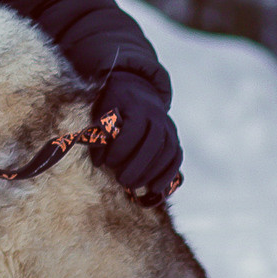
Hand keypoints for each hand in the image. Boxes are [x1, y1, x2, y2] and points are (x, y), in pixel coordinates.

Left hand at [89, 72, 181, 198]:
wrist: (136, 89)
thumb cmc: (114, 103)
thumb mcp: (103, 111)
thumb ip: (100, 134)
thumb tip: (99, 162)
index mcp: (137, 107)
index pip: (132, 131)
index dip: (119, 150)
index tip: (106, 163)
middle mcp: (157, 116)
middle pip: (153, 144)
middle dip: (137, 166)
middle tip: (121, 181)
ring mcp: (169, 127)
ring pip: (167, 152)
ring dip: (152, 173)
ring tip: (134, 186)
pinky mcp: (174, 137)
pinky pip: (176, 157)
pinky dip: (168, 174)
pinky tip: (156, 189)